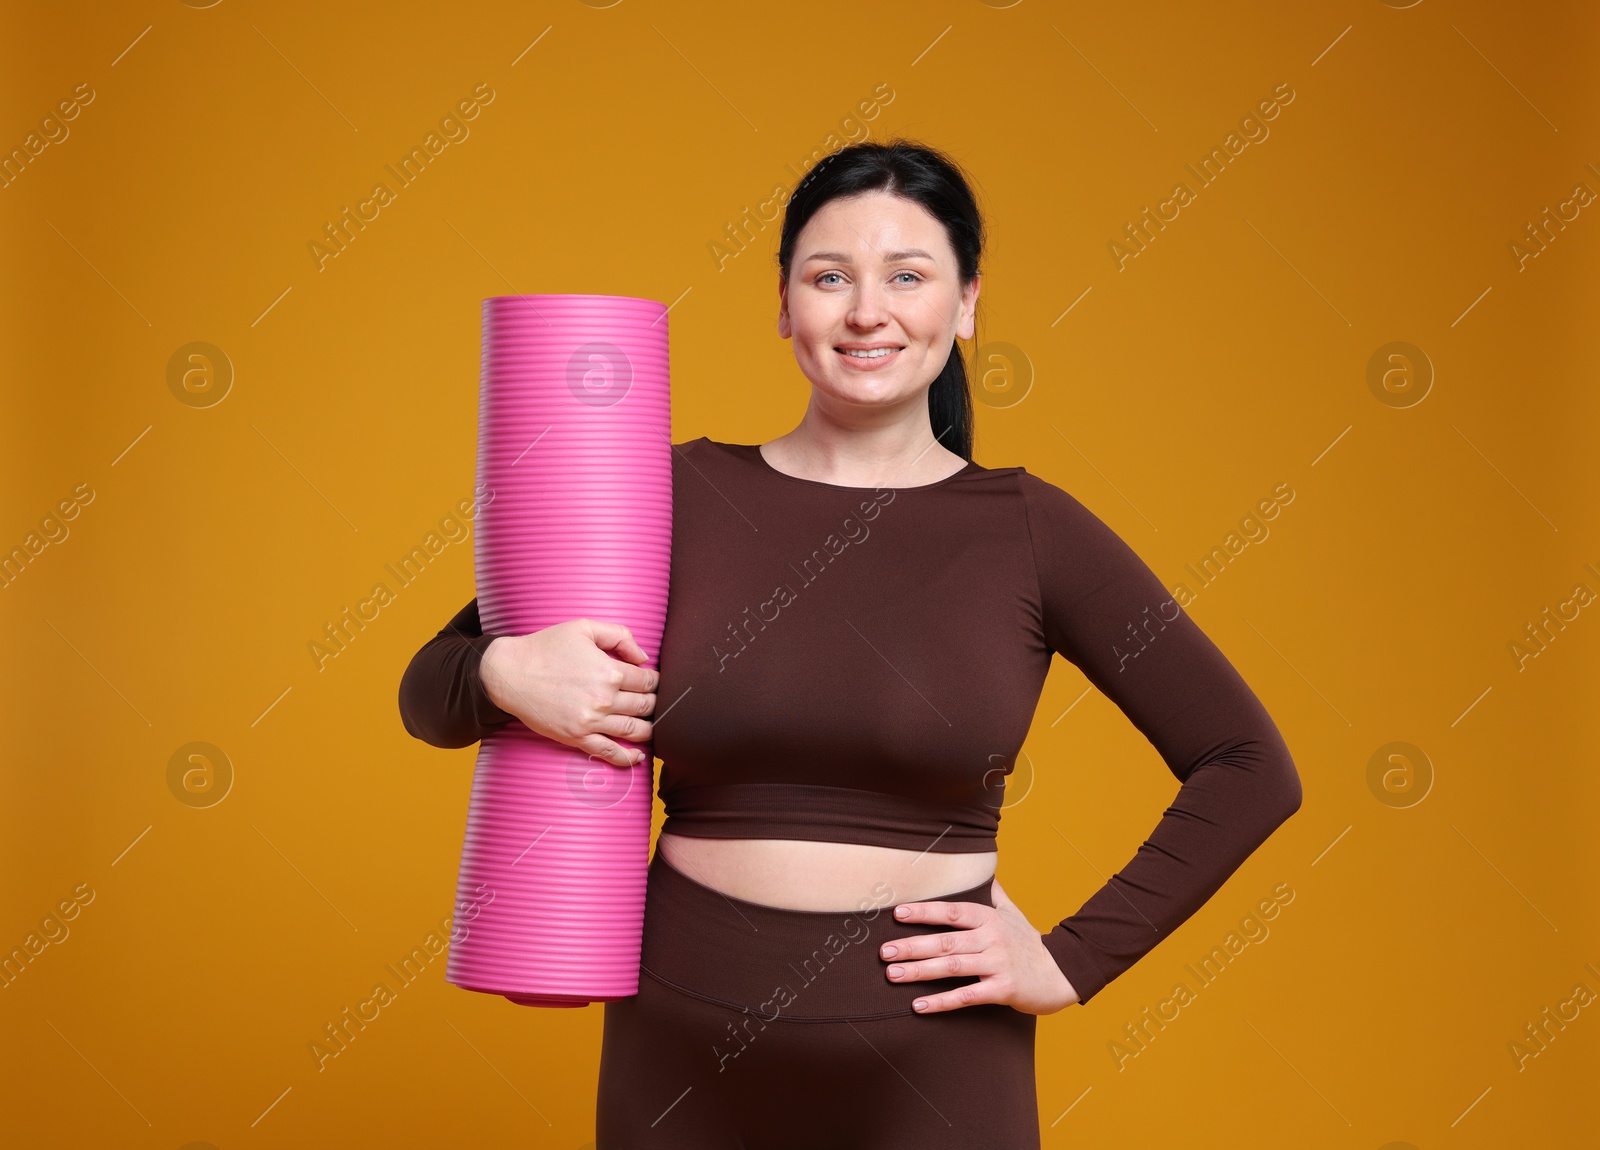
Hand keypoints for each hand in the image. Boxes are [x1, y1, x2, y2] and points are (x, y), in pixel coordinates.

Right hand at [479, 618, 657, 766]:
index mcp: (610, 671)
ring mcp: (591, 721)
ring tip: (652, 725)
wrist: (510, 673)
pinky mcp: (577, 737)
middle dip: (653, 703)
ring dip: (649, 729)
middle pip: (645, 706)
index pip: (648, 681)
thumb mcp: (583, 628)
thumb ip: (619, 636)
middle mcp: (604, 699)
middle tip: (653, 702)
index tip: (652, 681)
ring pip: (634, 730)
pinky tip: (638, 756)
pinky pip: (609, 752)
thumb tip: (643, 657)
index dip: (654, 681)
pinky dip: (628, 757)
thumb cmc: (546, 647)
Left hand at [878, 876, 1079, 1015]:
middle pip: (945, 941)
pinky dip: (941, 1002)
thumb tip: (984, 871)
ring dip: (919, 972)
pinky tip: (919, 1005)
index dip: (924, 912)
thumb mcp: (1014, 913)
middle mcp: (992, 938)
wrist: (1063, 973)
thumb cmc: (1031, 944)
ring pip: (951, 967)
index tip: (898, 913)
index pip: (951, 912)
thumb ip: (995, 894)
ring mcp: (998, 964)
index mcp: (990, 918)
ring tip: (893, 975)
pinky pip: (966, 996)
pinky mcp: (1003, 989)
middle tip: (884, 952)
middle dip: (912, 946)